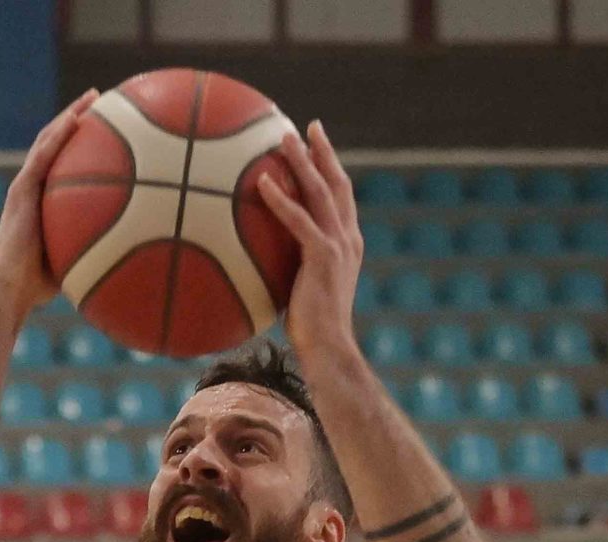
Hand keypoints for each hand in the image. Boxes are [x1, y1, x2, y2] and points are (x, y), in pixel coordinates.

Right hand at [0, 90, 99, 313]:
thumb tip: (127, 258)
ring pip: (48, 140)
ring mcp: (24, 186)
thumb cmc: (36, 287)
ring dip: (71, 115)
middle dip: (78, 118)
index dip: (80, 142)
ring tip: (94, 96)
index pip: (61, 163)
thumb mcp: (72, 263)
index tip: (105, 126)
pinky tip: (79, 117)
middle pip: (54, 143)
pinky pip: (43, 155)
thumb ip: (90, 251)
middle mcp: (30, 187)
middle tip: (102, 101)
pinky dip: (60, 134)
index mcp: (40, 201)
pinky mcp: (21, 189)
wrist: (8, 288)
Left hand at [258, 120, 363, 360]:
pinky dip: (280, 199)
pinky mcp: (323, 256)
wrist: (330, 348)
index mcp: (348, 244)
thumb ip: (291, 270)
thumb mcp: (302, 292)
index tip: (320, 147)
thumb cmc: (312, 331)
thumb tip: (259, 265)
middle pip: (337, 183)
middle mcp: (348, 238)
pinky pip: (298, 220)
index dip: (332, 170)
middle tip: (310, 126)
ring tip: (283, 138)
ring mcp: (338, 245)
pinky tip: (262, 181)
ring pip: (320, 192)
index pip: (341, 198)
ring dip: (302, 161)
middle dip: (323, 152)